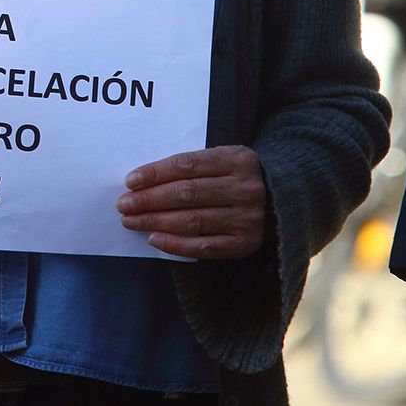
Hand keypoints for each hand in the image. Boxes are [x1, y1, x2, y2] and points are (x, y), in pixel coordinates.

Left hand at [117, 145, 266, 259]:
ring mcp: (247, 218)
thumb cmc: (237, 176)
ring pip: (192, 220)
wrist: (282, 199)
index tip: (130, 181)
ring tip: (131, 221)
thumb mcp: (224, 159)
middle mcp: (244, 188)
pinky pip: (204, 246)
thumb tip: (143, 180)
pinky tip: (154, 239)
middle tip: (123, 204)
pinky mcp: (245, 243)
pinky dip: (176, 244)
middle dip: (149, 199)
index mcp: (237, 159)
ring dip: (156, 221)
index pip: (187, 166)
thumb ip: (193, 165)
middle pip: (187, 194)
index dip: (155, 173)